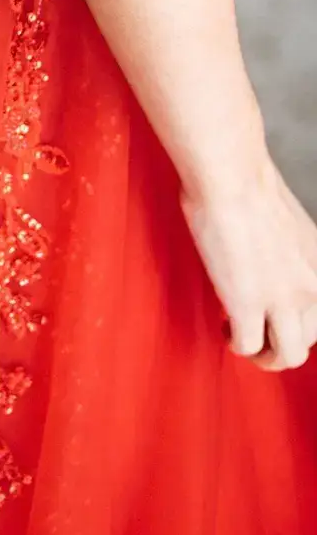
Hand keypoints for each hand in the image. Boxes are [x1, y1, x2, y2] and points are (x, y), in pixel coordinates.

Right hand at [183, 158, 316, 370]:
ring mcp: (282, 301)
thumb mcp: (286, 224)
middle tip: (257, 333)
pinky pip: (248, 345)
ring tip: (242, 339)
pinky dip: (236, 342)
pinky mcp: (248, 307)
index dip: (296, 320)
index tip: (274, 315)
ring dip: (263, 355)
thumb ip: (286, 252)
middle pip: (307, 342)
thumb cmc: (246, 183)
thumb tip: (267, 260)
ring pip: (287, 356)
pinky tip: (225, 326)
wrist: (232, 177)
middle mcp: (311, 288)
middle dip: (281, 344)